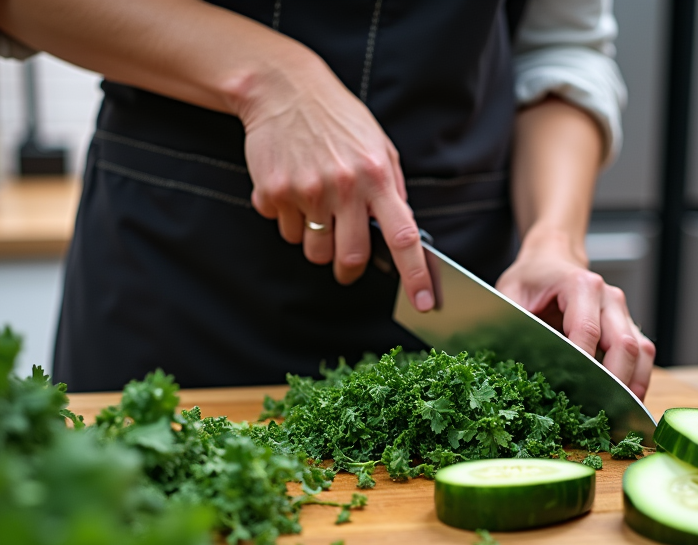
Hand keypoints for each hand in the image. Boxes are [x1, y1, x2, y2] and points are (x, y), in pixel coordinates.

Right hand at [239, 50, 433, 310]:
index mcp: (377, 176)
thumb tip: (403, 234)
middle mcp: (344, 186)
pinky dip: (289, 219)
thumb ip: (392, 190)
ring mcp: (306, 191)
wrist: (283, 89)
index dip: (415, 275)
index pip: (403, 237)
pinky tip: (292, 188)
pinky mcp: (274, 192)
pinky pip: (284, 229)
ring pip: (314, 250)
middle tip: (346, 262)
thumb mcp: (379, 146)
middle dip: (349, 269)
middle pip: (351, 257)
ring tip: (315, 207)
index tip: (423, 302)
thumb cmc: (337, 120)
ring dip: (316, 241)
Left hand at [495, 230, 654, 399]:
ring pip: (641, 350)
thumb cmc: (531, 278)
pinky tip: (628, 400)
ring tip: (622, 413)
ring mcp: (622, 311)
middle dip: (614, 379)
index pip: (587, 329)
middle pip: (622, 343)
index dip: (583, 362)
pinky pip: (643, 353)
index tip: (575, 390)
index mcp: (580, 284)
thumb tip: (507, 357)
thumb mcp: (510, 292)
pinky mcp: (628, 325)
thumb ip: (511, 322)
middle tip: (600, 410)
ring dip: (633, 382)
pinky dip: (639, 378)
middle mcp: (608, 297)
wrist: (551, 260)